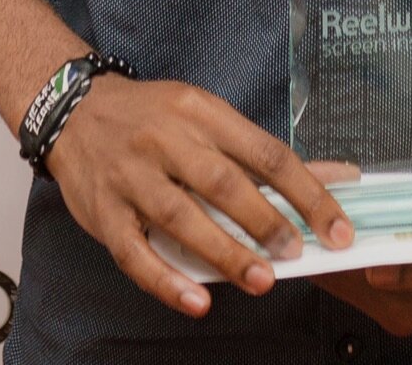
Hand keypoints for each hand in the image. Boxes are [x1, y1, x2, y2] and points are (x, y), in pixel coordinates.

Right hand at [43, 76, 353, 318]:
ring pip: (182, 219)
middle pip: (224, 184)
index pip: (266, 153)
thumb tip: (332, 175)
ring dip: (225, 253)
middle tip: (297, 252)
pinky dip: (166, 280)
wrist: (76, 110)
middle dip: (266, 222)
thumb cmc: (154, 116)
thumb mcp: (209, 115)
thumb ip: (261, 152)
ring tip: (261, 280)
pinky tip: (196, 300)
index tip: (335, 224)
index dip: (306, 190)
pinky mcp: (103, 214)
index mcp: (204, 115)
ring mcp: (133, 178)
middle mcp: (169, 142)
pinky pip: (135, 253)